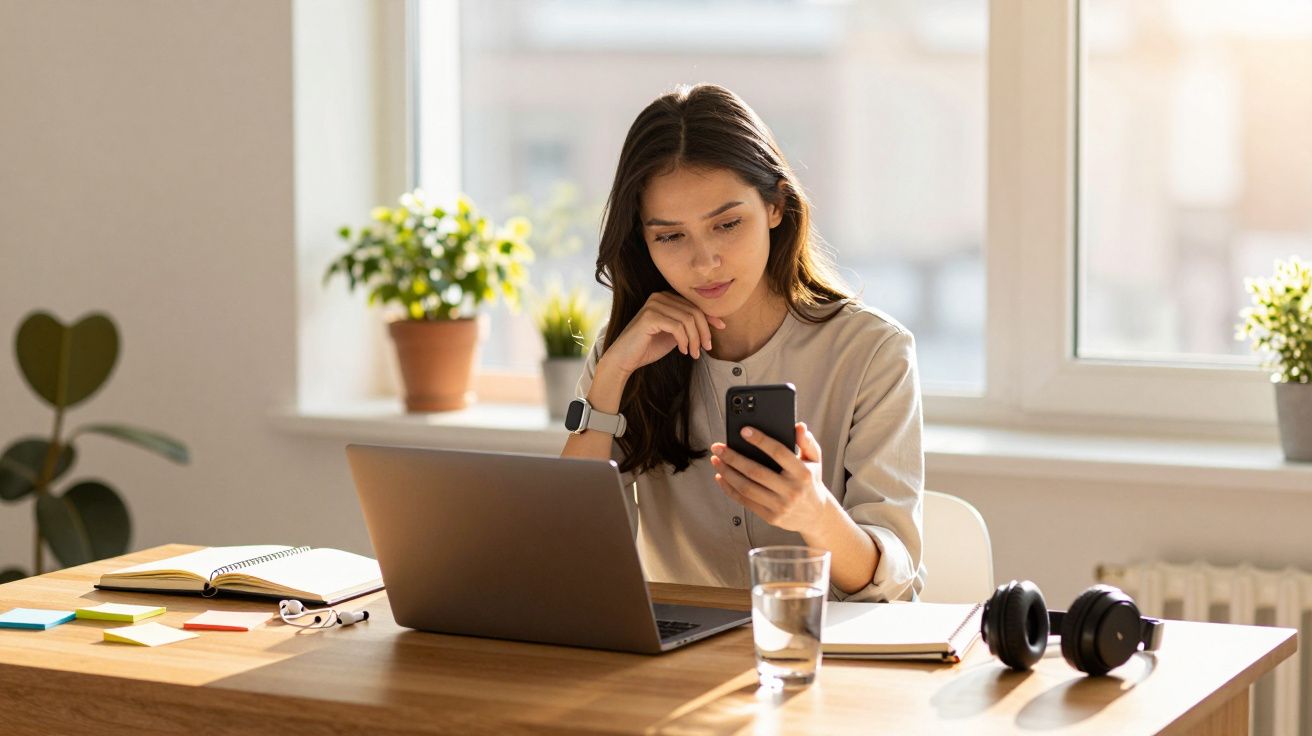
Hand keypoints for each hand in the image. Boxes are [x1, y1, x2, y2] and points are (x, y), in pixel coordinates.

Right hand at [600, 291, 726, 375]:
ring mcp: (653, 305)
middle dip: (704, 332)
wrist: (625, 359)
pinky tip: (683, 351)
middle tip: (706, 348)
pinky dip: (684, 341)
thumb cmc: (649, 347)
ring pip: (688, 320)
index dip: (710, 316)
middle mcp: (659, 297)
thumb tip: (715, 322)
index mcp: (665, 297)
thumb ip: (689, 325)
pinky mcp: (649, 316)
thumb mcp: (675, 334)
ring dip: (695, 339)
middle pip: (693, 311)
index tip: (721, 328)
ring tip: (693, 353)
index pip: (694, 304)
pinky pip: (678, 327)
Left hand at [710, 422, 830, 533]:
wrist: (816, 516)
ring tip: (716, 460)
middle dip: (733, 458)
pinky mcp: (770, 517)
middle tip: (718, 447)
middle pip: (756, 472)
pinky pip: (745, 501)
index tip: (744, 431)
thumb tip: (798, 426)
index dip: (760, 441)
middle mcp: (791, 491)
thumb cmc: (811, 482)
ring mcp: (780, 506)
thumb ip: (807, 442)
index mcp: (803, 474)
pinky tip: (720, 477)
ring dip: (727, 473)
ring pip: (746, 488)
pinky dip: (729, 489)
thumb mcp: (815, 461)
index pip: (779, 453)